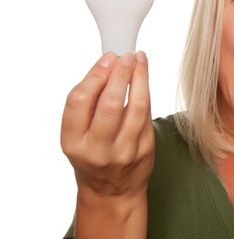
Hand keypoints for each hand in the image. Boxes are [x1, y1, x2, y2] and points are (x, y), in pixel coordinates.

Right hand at [60, 52, 154, 200]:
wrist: (112, 190)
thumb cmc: (91, 154)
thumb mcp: (76, 134)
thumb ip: (86, 104)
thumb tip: (106, 65)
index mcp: (73, 142)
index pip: (79, 101)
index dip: (94, 75)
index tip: (106, 58)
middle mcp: (97, 149)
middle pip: (110, 103)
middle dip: (120, 74)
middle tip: (126, 56)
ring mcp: (124, 151)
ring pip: (137, 107)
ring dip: (140, 78)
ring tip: (139, 60)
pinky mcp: (145, 150)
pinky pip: (148, 115)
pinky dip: (146, 92)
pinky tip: (144, 79)